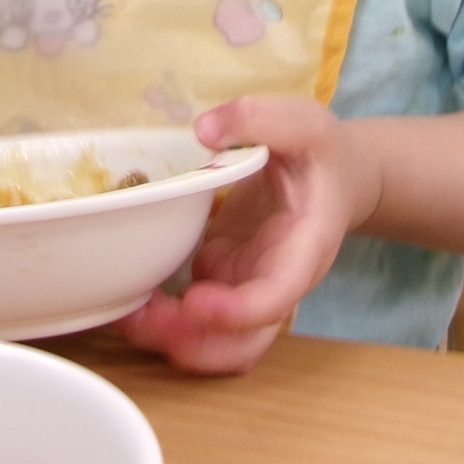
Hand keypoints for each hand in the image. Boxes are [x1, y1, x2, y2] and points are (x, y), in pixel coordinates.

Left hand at [117, 96, 379, 374]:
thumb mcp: (302, 122)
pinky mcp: (224, 277)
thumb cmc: (321, 152)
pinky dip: (165, 321)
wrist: (336, 176)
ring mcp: (248, 285)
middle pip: (244, 342)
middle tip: (140, 318)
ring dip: (173, 342)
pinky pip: (197, 320)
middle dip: (194, 343)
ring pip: (219, 344)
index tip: (194, 302)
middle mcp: (277, 281)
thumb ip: (257, 119)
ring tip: (126, 315)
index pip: (276, 297)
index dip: (237, 311)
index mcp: (305, 248)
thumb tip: (205, 129)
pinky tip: (130, 299)